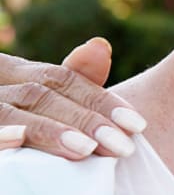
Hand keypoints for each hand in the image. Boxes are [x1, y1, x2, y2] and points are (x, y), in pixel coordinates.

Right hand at [0, 38, 144, 158]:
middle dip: (85, 119)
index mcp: (12, 72)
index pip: (62, 79)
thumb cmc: (10, 119)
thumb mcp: (37, 99)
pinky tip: (18, 139)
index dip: (101, 99)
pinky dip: (0, 135)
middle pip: (41, 94)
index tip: (138, 124)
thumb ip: (72, 80)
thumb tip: (101, 45)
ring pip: (10, 111)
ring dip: (49, 130)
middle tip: (123, 146)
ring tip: (85, 149)